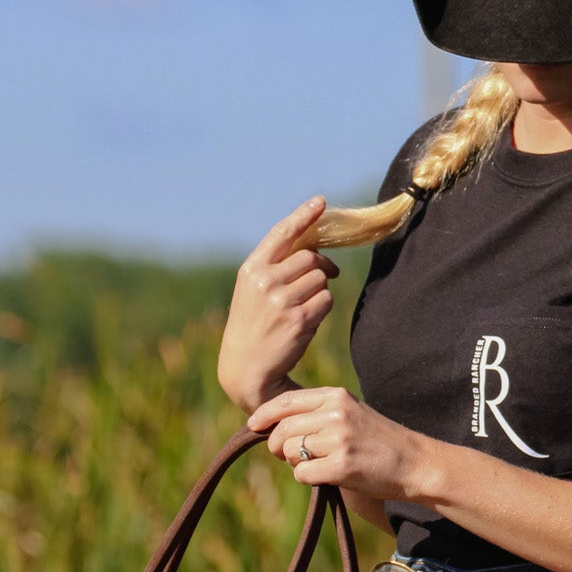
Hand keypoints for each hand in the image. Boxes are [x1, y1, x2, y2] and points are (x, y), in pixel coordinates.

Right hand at [218, 198, 338, 412]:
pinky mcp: (298, 319)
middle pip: (311, 258)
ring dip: (320, 291)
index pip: (282, 234)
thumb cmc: (254, 326)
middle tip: (326, 276)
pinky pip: (326, 301)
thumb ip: (276, 268)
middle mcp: (264, 281)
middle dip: (322, 267)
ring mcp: (281, 300)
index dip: (303, 215)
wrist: (245, 369)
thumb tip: (315, 251)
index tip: (321, 202)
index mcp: (251, 269)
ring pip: (321, 279)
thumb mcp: (253, 291)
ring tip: (302, 308)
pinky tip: (305, 323)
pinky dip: (322, 310)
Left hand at [248, 386, 432, 501]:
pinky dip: (309, 479)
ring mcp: (338, 439)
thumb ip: (318, 413)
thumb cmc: (379, 441)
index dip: (264, 415)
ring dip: (297, 463)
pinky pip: (302, 474)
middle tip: (290, 457)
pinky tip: (329, 476)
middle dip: (277, 447)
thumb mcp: (351, 413)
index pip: (286, 401)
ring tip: (321, 464)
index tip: (253, 426)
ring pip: (289, 452)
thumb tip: (273, 426)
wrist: (415, 462)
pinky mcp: (341, 465)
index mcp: (336, 396)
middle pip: (282, 429)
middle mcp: (335, 413)